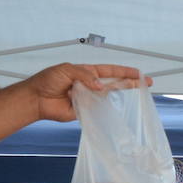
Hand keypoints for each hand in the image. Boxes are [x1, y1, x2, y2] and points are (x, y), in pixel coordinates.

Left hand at [21, 63, 150, 122]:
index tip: (138, 73)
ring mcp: (88, 98)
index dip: (124, 71)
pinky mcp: (84, 111)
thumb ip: (85, 76)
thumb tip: (100, 87)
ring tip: (137, 92)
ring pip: (109, 96)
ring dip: (122, 94)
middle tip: (146, 83)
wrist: (36, 99)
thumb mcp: (66, 70)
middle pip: (114, 83)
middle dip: (130, 82)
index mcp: (87, 72)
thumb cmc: (48, 81)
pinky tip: (118, 106)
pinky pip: (98, 110)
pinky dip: (107, 109)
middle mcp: (90, 85)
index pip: (110, 71)